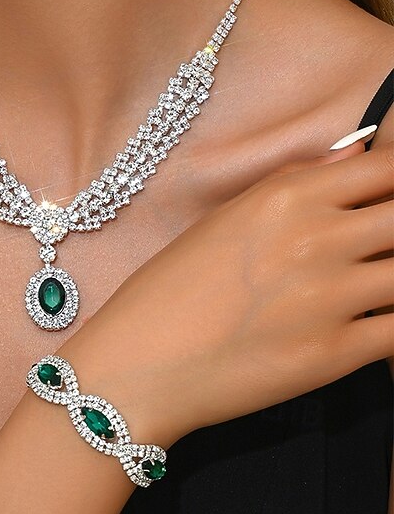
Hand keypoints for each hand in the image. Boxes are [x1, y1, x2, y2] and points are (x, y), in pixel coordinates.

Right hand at [57, 139, 393, 448]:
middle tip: (380, 245)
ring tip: (371, 283)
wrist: (145, 359)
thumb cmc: (175, 284)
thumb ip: (297, 180)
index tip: (389, 197)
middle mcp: (317, 238)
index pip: (385, 169)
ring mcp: (331, 297)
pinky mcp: (338, 354)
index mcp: (287, 197)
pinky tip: (373, 323)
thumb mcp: (228, 216)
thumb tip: (356, 154)